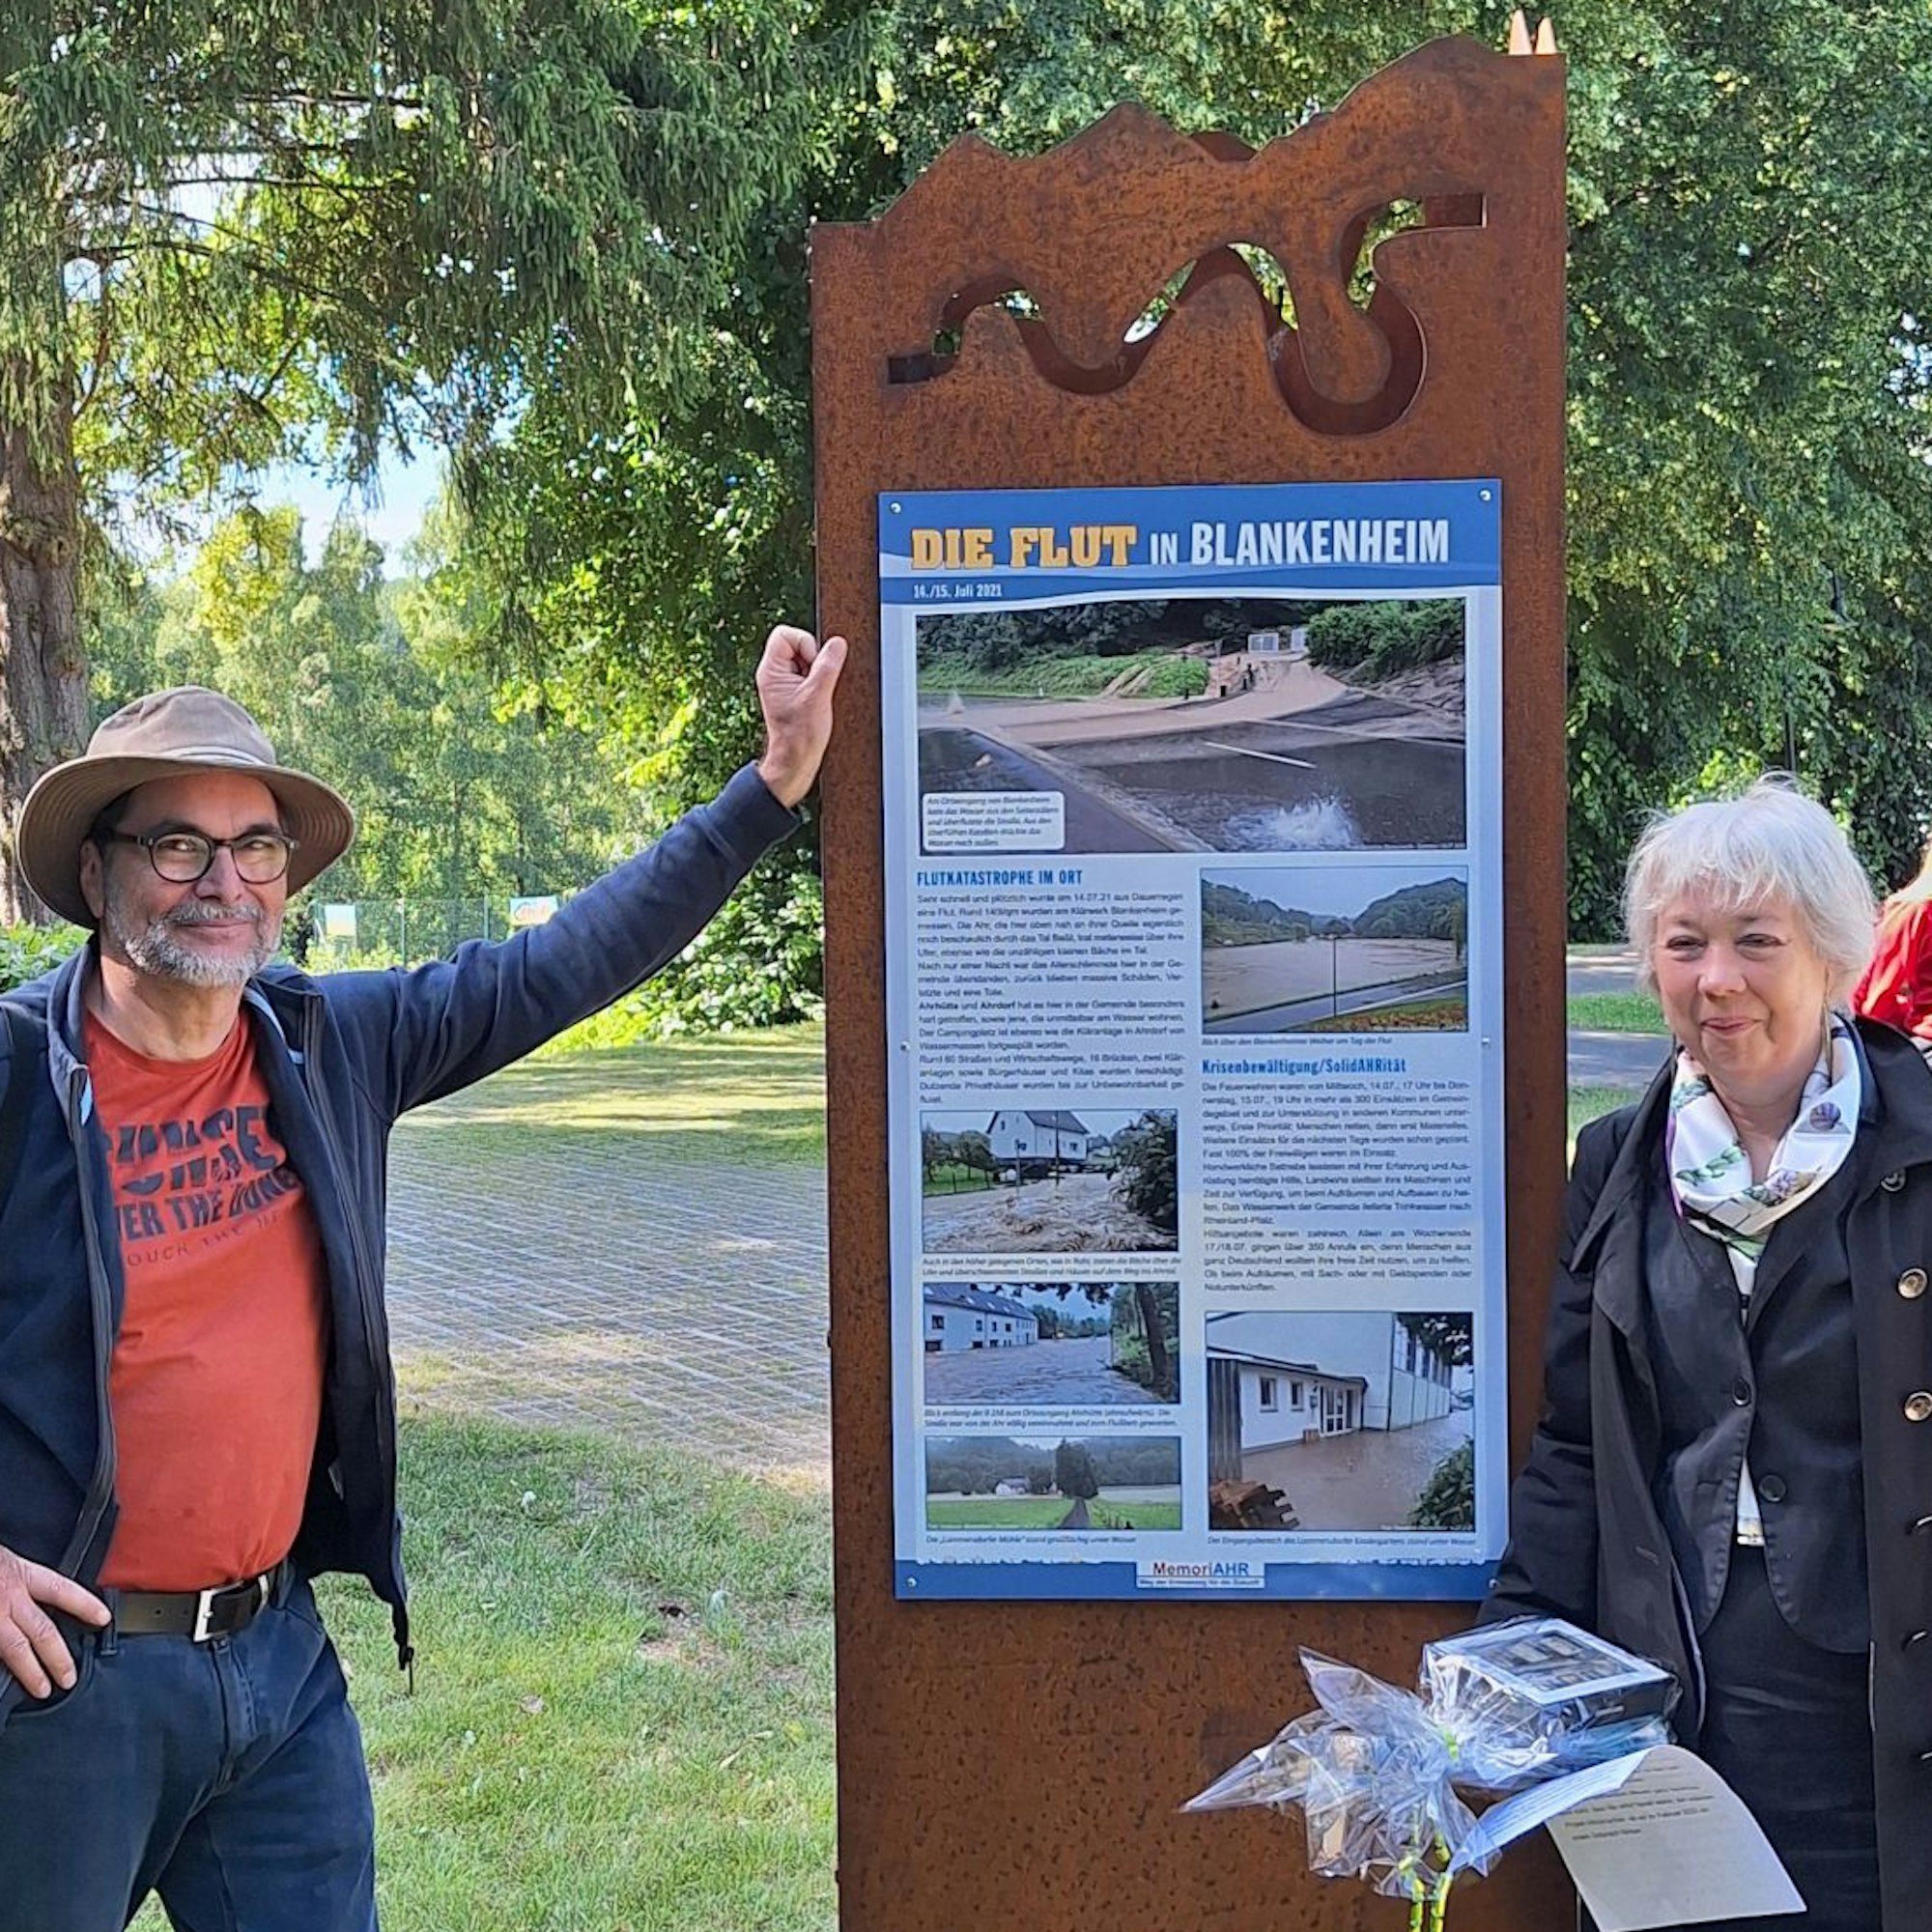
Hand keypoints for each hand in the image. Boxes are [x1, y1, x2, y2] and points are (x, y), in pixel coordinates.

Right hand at [0, 1543, 109, 1697]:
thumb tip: (32, 1602)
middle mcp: (7, 1596)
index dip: (83, 1603)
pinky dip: (2, 1670)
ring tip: (42, 1690)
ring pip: (15, 1648)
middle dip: (59, 1656)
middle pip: (41, 1629)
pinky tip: (6, 1685)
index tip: (104, 1617)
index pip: (60, 1588)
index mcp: (17, 1574)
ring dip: (31, 1671)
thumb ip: (17, 1582)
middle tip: (70, 1677)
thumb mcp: (3, 1562)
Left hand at [755, 625, 847, 808]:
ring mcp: (782, 684)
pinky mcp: (792, 693)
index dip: (805, 643)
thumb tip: (837, 643)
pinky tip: (818, 700)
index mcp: (770, 671)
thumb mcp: (818, 696)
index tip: (813, 664)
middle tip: (816, 683)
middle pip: (796, 644)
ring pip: (804, 660)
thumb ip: (827, 665)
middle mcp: (773, 674)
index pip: (784, 634)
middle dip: (813, 659)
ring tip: (816, 695)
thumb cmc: (799, 736)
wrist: (795, 762)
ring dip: (817, 673)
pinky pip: (808, 675)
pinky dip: (817, 683)